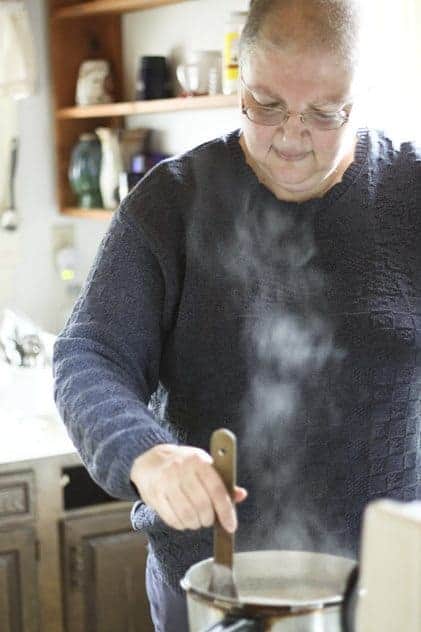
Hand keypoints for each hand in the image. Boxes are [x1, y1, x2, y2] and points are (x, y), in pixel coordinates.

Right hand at [130, 444, 246, 531]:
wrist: (151, 461)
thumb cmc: (183, 464)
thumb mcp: (204, 465)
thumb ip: (222, 482)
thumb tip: (241, 495)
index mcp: (198, 460)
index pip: (216, 489)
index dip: (226, 511)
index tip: (231, 526)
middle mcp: (181, 469)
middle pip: (202, 505)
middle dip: (209, 519)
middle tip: (209, 519)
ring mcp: (166, 482)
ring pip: (187, 515)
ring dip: (195, 523)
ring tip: (196, 519)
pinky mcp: (155, 495)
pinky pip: (172, 519)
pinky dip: (182, 524)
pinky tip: (184, 519)